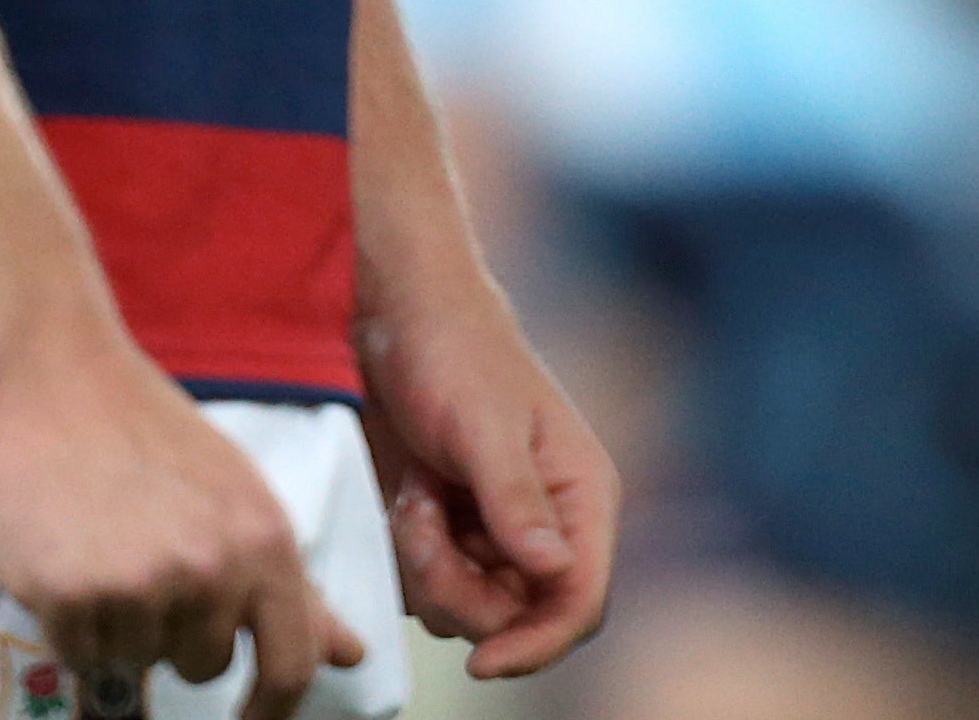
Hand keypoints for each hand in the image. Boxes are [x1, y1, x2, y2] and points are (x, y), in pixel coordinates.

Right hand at [0, 333, 366, 714]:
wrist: (51, 379)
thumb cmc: (148, 431)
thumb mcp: (237, 495)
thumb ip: (290, 584)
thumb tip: (348, 654)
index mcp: (265, 539)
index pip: (292, 663)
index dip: (275, 709)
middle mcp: (210, 569)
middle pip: (205, 666)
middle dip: (179, 631)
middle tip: (150, 556)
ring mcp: (139, 586)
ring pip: (138, 662)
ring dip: (122, 624)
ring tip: (107, 543)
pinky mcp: (70, 598)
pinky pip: (81, 657)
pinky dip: (73, 625)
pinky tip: (70, 558)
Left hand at [356, 261, 617, 677]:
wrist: (396, 315)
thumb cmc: (452, 351)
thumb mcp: (481, 425)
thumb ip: (516, 501)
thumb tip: (556, 572)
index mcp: (581, 495)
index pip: (580, 603)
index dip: (538, 645)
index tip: (482, 662)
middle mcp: (548, 522)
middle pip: (517, 618)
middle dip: (460, 588)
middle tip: (424, 522)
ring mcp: (499, 530)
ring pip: (470, 610)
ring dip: (429, 566)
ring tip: (417, 494)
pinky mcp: (455, 531)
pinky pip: (433, 588)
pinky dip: (411, 554)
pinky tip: (408, 495)